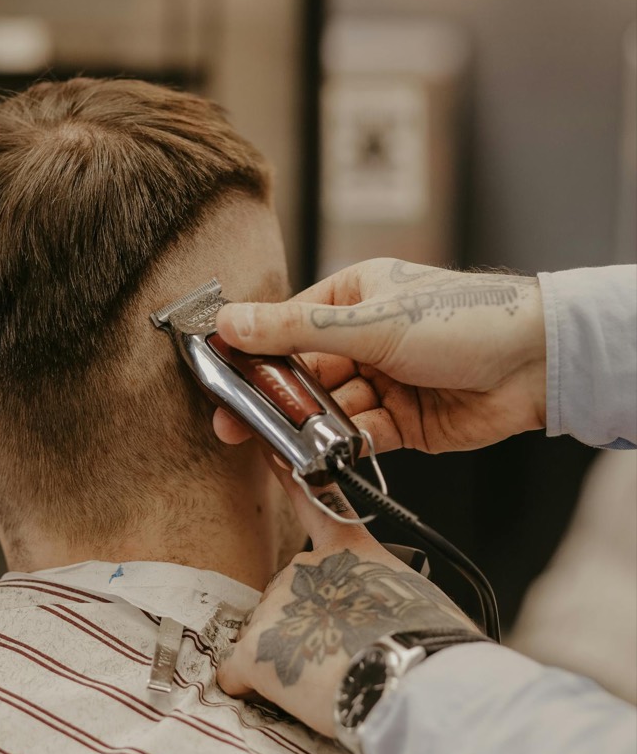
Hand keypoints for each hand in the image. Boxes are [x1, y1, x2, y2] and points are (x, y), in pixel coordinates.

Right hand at [214, 258, 545, 453]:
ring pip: (328, 410)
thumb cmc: (461, 319)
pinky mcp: (403, 422)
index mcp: (353, 298)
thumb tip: (231, 320)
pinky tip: (328, 455)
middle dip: (274, 400)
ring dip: (310, 428)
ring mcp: (383, 381)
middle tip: (234, 426)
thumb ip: (297, 329)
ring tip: (285, 446)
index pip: (288, 326)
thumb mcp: (370, 321)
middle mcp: (364, 339)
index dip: (253, 352)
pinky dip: (344, 446)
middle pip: (304, 374)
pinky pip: (360, 436)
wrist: (535, 362)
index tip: (218, 376)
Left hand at [217, 460, 477, 736]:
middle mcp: (306, 566)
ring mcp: (277, 603)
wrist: (411, 675)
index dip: (291, 477)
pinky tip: (283, 693)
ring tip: (328, 677)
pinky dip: (254, 686)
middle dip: (305, 624)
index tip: (272, 453)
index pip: (316, 503)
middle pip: (291, 595)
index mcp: (350, 550)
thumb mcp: (411, 594)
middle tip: (338, 651)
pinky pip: (240, 672)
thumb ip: (379, 589)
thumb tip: (377, 612)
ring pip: (269, 636)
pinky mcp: (256, 648)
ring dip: (289, 657)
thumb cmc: (426, 643)